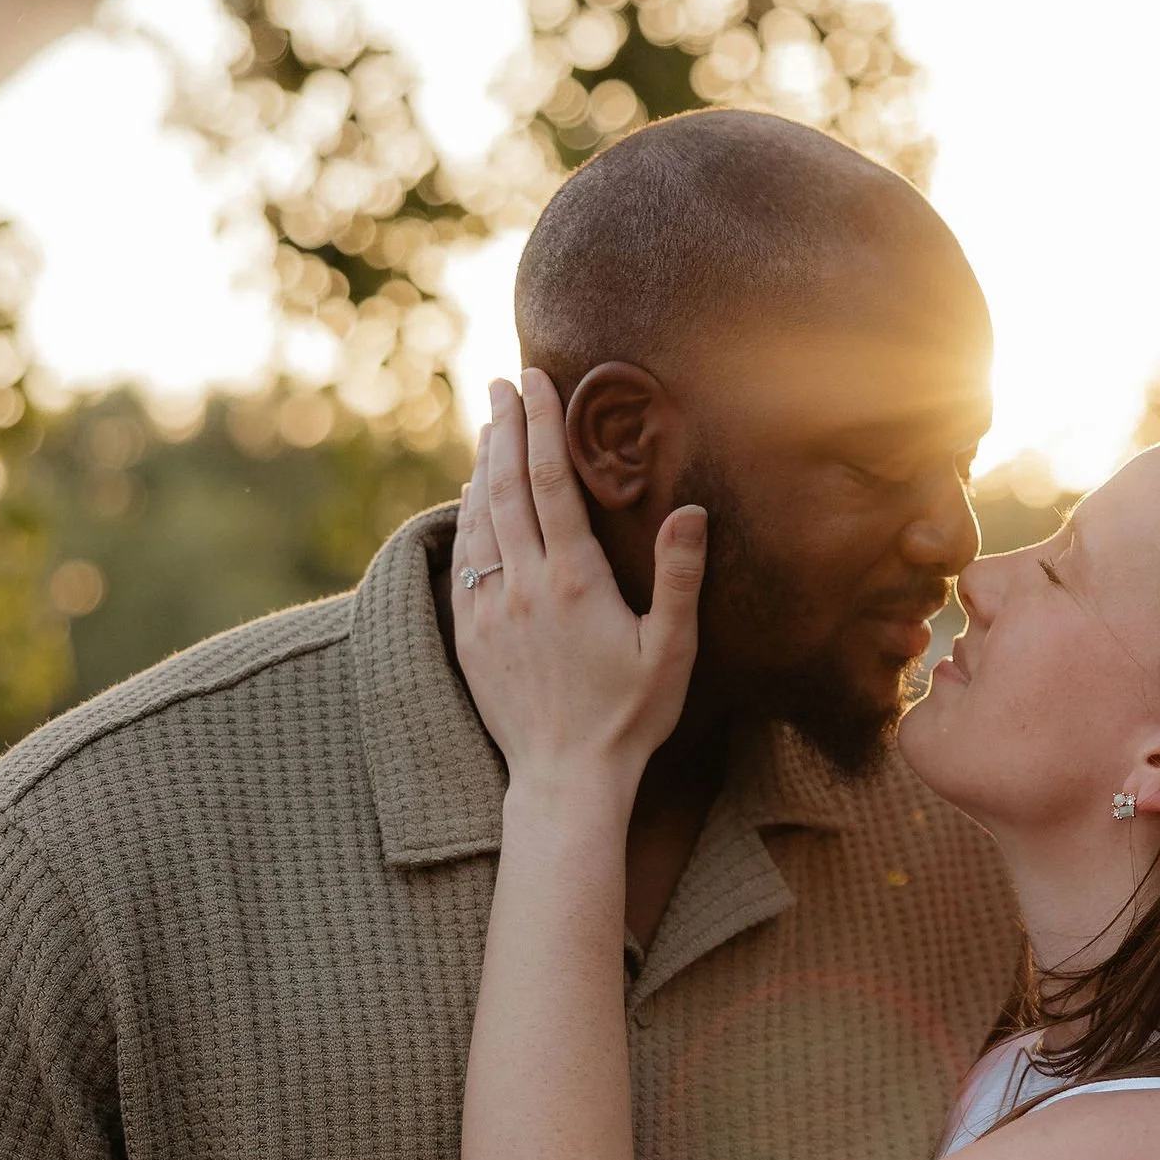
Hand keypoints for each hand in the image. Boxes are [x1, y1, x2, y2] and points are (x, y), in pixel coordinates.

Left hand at [452, 372, 705, 793]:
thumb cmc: (631, 716)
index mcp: (575, 581)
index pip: (553, 484)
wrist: (565, 777)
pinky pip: (466, 558)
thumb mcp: (671, 650)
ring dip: (482, 465)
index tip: (536, 382)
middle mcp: (525, 585)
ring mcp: (491, 608)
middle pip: (507, 488)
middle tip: (501, 383)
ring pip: (480, 518)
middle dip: (505, 428)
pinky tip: (471, 496)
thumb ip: (681, 578)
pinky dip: (467, 516)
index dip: (543, 427)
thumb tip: (692, 510)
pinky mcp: (472, 633)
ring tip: (487, 424)